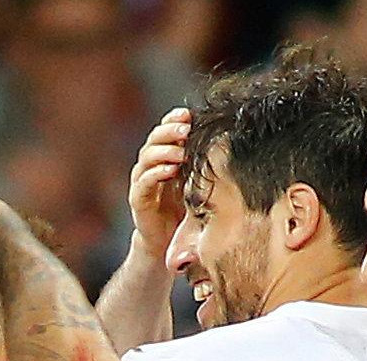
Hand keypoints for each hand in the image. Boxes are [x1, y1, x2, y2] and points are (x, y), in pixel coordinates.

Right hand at [126, 107, 191, 257]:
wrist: (168, 241)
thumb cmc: (186, 208)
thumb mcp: (197, 180)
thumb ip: (202, 161)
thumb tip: (228, 136)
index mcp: (163, 157)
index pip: (164, 130)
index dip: (173, 119)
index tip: (189, 114)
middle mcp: (150, 165)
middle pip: (154, 139)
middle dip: (169, 131)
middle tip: (185, 128)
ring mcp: (142, 181)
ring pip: (147, 158)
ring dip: (164, 151)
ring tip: (180, 151)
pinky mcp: (138, 200)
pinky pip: (144, 182)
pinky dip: (156, 173)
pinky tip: (170, 170)